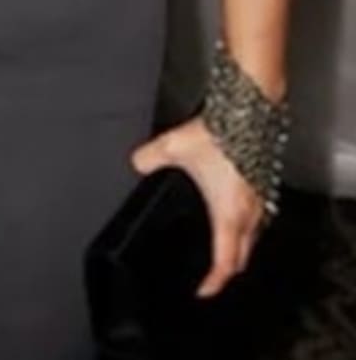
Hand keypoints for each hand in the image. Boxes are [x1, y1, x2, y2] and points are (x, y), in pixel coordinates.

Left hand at [131, 116, 264, 296]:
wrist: (251, 112)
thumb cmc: (219, 134)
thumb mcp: (173, 147)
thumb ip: (149, 158)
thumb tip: (137, 164)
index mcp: (229, 216)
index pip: (225, 263)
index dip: (214, 282)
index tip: (203, 291)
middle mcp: (250, 215)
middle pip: (242, 256)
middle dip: (227, 269)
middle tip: (211, 275)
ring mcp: (262, 201)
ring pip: (253, 238)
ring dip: (239, 247)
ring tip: (222, 248)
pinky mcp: (266, 186)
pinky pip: (259, 218)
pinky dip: (247, 227)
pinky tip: (233, 214)